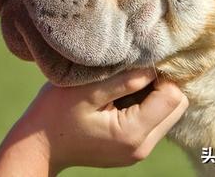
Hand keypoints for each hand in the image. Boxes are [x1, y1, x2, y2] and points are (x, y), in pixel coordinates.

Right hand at [0, 68, 187, 175]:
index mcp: (132, 133)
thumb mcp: (86, 91)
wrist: (37, 145)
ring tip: (122, 83)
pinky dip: (144, 105)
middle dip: (161, 84)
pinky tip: (119, 96)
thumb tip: (153, 67)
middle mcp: (141, 147)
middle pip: (177, 107)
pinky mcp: (132, 149)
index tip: (136, 63)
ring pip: (168, 114)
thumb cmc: (55, 113)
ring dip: (153, 95)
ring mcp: (138, 151)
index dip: (160, 75)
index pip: (172, 97)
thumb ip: (123, 81)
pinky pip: (153, 122)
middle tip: (132, 70)